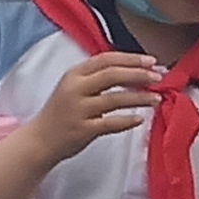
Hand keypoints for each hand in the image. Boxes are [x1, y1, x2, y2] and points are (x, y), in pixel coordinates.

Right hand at [14, 53, 163, 175]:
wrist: (40, 140)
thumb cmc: (62, 112)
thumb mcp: (73, 87)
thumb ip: (96, 77)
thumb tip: (133, 71)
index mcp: (74, 74)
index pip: (106, 59)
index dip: (131, 58)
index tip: (151, 61)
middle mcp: (75, 89)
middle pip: (112, 75)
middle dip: (138, 74)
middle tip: (158, 77)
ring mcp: (79, 110)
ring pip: (115, 99)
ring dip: (139, 98)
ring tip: (156, 98)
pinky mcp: (83, 130)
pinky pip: (110, 124)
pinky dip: (127, 121)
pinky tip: (140, 119)